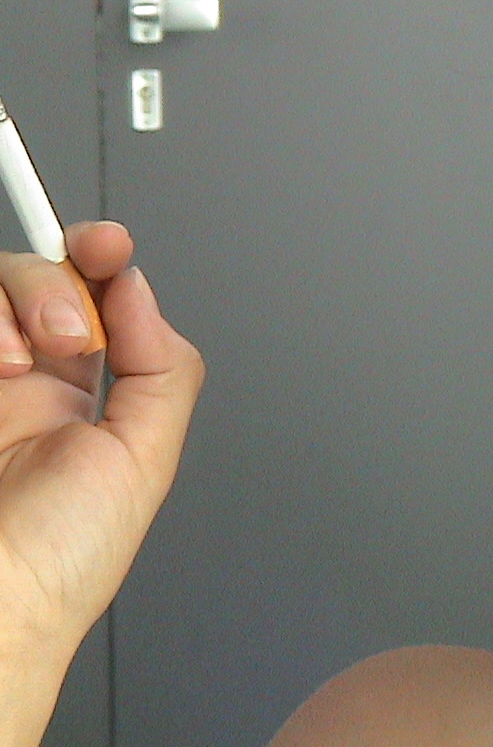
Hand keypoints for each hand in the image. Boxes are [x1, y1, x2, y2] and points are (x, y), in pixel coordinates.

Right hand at [0, 223, 202, 740]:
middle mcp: (11, 384)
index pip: (80, 298)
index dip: (93, 259)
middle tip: (67, 330)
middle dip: (51, 282)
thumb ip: (160, 367)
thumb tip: (139, 290)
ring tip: (17, 359)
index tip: (106, 245)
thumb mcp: (145, 457)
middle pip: (22, 279)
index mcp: (70, 397)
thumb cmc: (59, 565)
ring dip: (9, 300)